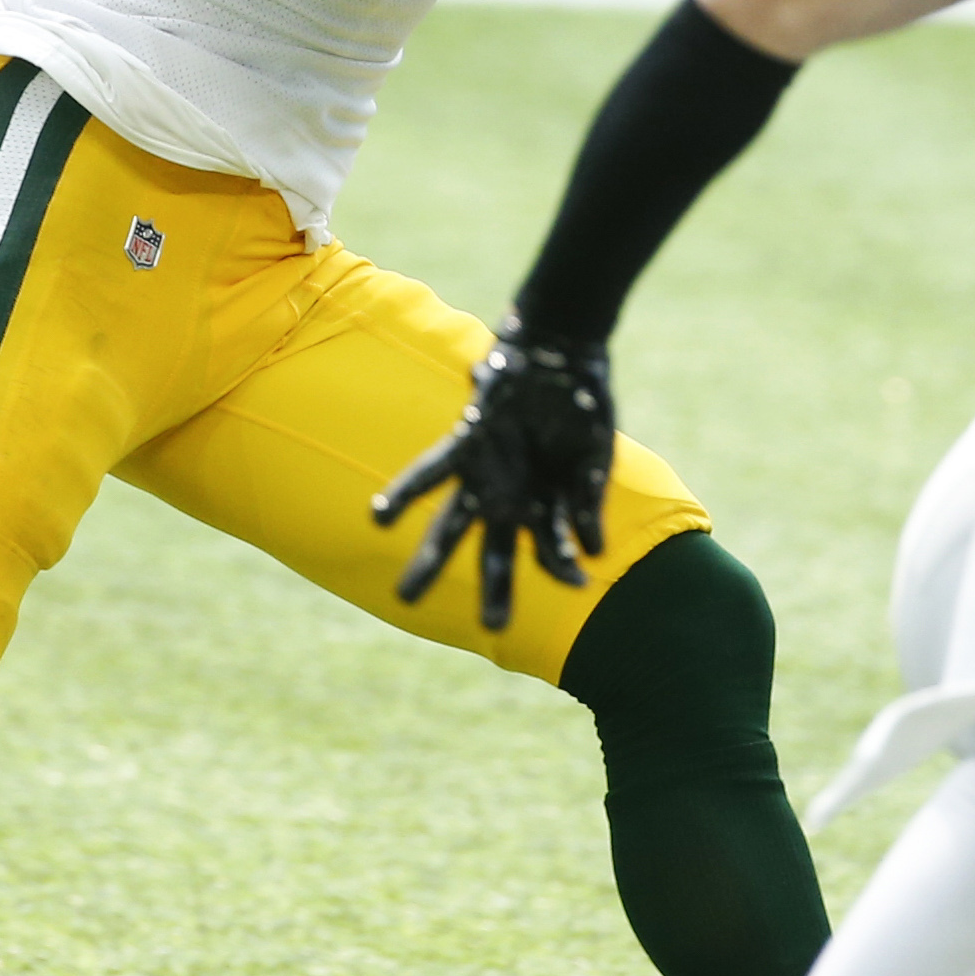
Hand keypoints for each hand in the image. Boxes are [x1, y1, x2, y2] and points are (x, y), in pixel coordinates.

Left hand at [372, 320, 618, 630]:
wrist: (560, 348)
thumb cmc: (582, 404)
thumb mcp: (596, 456)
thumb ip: (588, 501)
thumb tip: (593, 552)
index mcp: (545, 502)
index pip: (551, 550)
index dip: (563, 567)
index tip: (579, 581)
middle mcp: (510, 496)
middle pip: (497, 554)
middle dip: (495, 592)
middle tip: (491, 627)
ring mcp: (485, 474)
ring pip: (453, 527)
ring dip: (430, 561)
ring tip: (404, 598)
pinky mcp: (466, 442)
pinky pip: (429, 472)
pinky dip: (407, 494)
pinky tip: (379, 518)